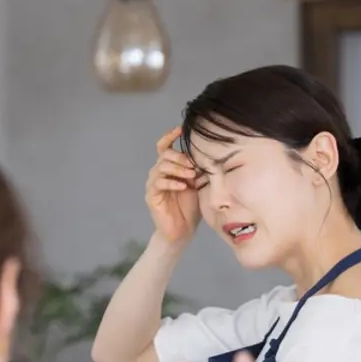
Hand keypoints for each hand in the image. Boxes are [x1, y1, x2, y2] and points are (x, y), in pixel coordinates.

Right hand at [145, 127, 200, 242]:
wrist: (182, 231)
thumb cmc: (191, 206)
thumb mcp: (198, 184)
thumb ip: (199, 169)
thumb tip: (209, 153)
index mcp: (170, 167)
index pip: (165, 146)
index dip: (170, 136)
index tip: (181, 130)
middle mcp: (159, 172)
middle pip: (164, 154)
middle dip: (180, 157)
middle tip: (194, 166)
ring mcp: (154, 183)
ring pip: (161, 167)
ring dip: (178, 169)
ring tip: (191, 176)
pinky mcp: (151, 195)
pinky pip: (158, 182)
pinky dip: (172, 182)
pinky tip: (182, 187)